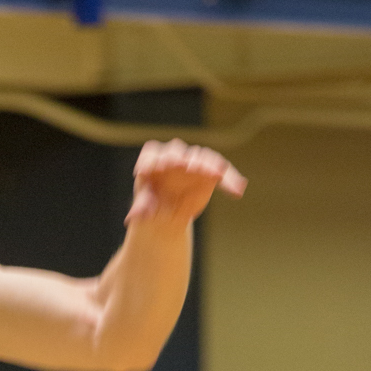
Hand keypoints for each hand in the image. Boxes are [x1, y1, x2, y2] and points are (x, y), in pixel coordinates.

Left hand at [126, 140, 245, 226]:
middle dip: (181, 158)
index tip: (148, 170)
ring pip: (202, 157)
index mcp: (153, 162)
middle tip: (186, 165)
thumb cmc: (152, 205)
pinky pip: (221, 170)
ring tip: (216, 174)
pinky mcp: (209, 171)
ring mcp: (192, 161)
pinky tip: (238, 190)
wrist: (167, 212)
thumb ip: (141, 209)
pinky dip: (230, 179)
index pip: (151, 154)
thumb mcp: (145, 208)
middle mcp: (173, 157)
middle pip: (177, 152)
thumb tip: (132, 218)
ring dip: (209, 165)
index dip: (151, 161)